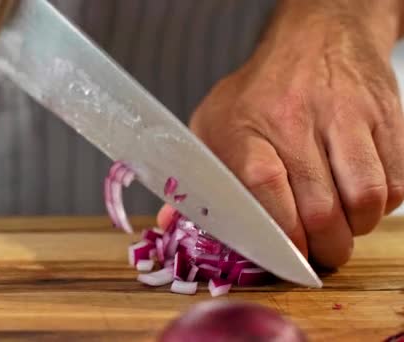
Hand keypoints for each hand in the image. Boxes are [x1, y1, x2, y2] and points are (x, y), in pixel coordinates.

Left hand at [159, 0, 403, 267]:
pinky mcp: (386, 118)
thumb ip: (195, 176)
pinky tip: (361, 198)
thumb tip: (170, 224)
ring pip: (367, 198)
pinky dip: (383, 205)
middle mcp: (296, 120)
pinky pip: (397, 182)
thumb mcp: (212, 123)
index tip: (288, 256)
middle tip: (318, 254)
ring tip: (342, 226)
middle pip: (321, 207)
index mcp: (245, 127)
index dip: (281, 233)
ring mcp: (346, 117)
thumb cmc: (260, 90)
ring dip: (356, 228)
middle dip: (325, 248)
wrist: (319, 36)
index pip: (264, 184)